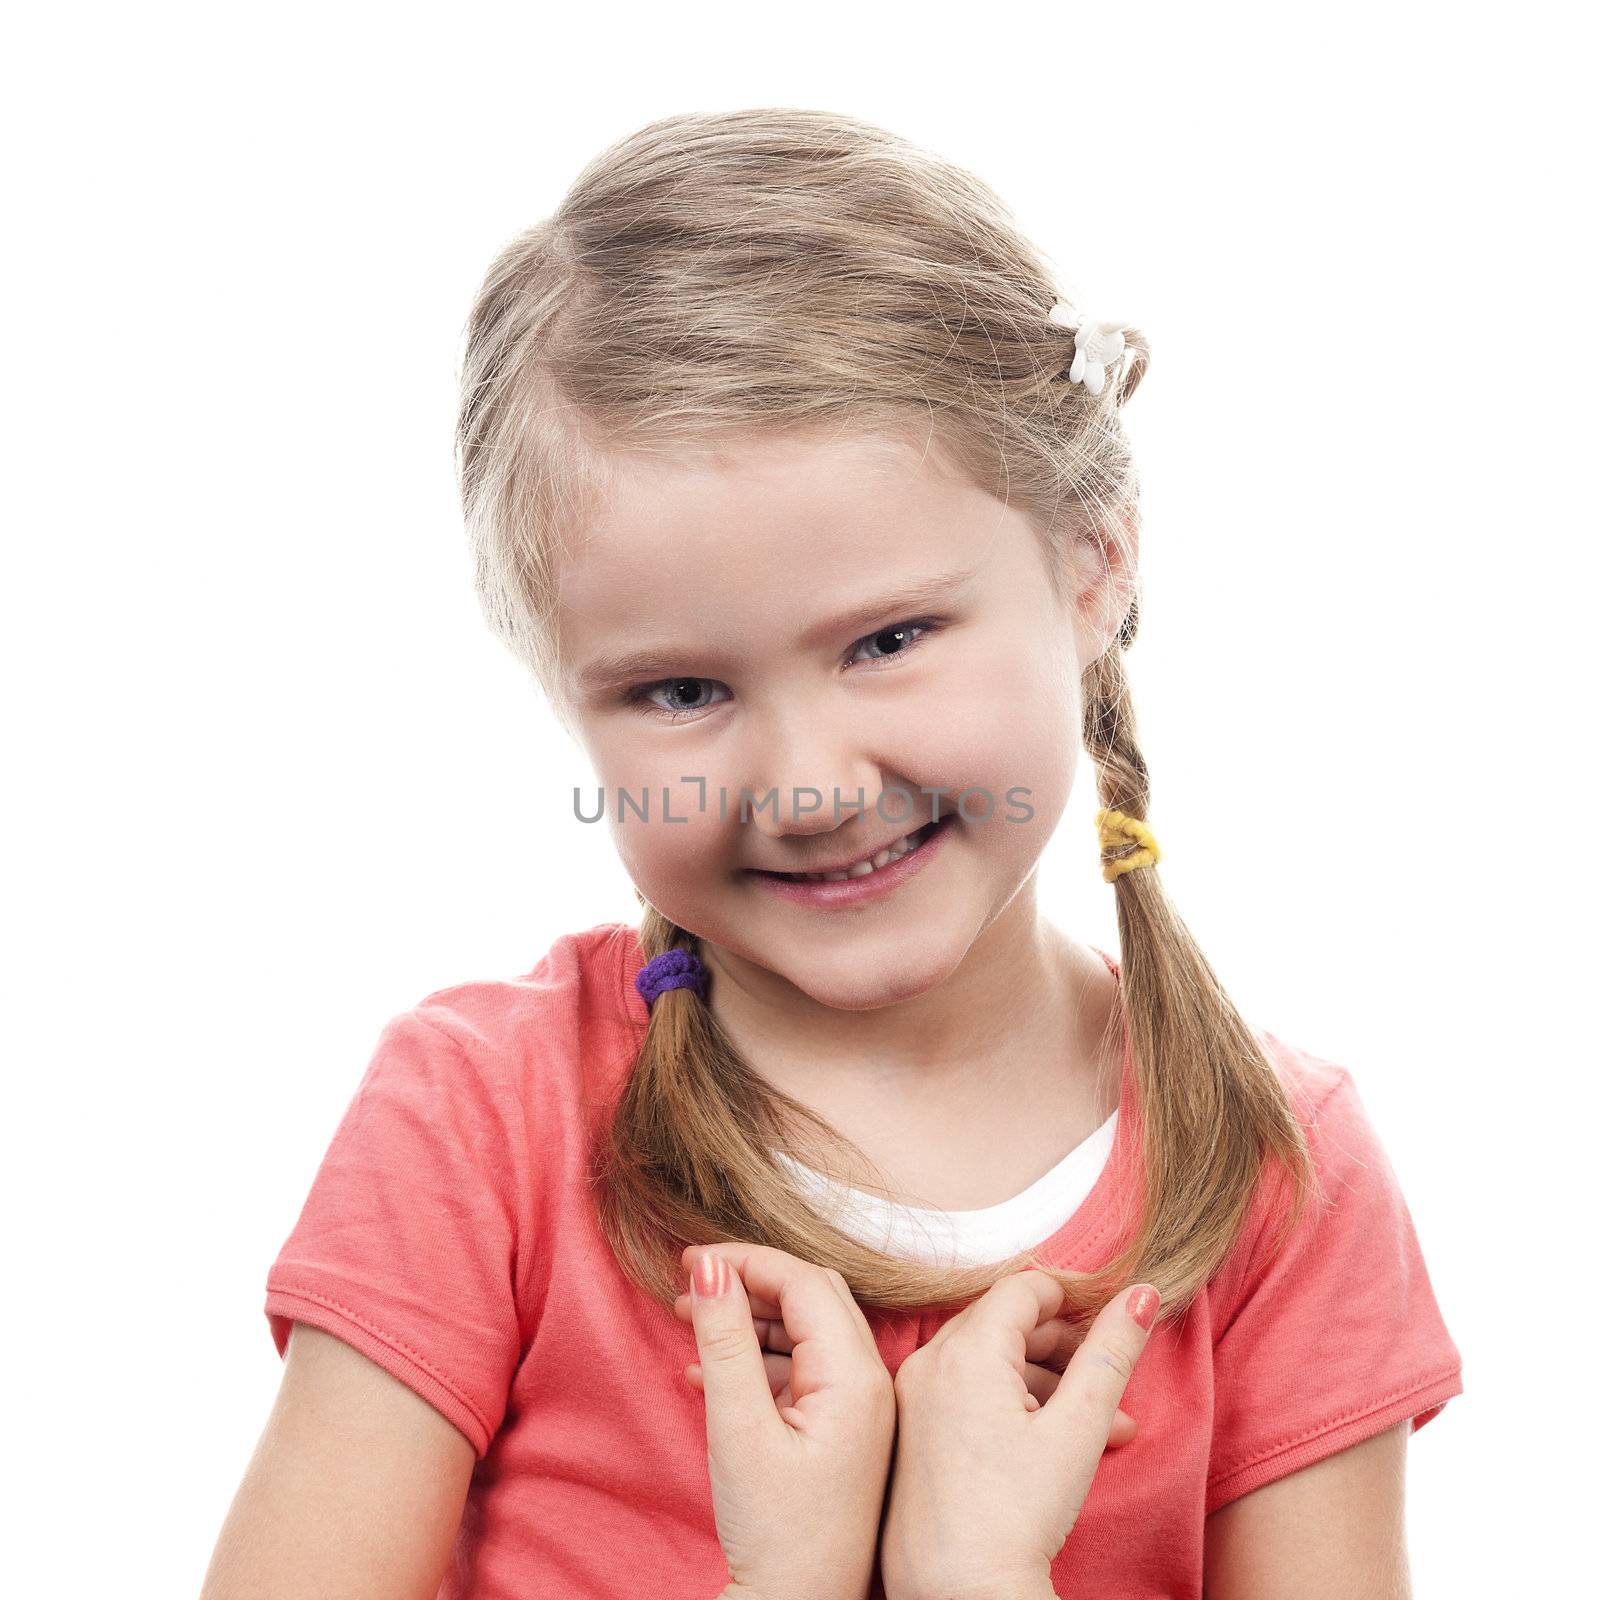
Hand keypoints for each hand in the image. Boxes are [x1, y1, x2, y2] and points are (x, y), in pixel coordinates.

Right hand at [674, 1241, 896, 1599]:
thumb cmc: (775, 1534)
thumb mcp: (736, 1429)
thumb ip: (723, 1340)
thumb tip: (708, 1266)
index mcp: (856, 1377)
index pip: (804, 1281)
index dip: (744, 1260)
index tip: (688, 1259)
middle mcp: (871, 1384)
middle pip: (812, 1297)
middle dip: (749, 1282)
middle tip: (689, 1283)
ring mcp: (861, 1410)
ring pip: (806, 1332)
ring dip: (750, 1321)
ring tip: (689, 1323)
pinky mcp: (846, 1434)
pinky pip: (804, 1371)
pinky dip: (759, 1360)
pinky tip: (709, 1373)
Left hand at [880, 1272, 1158, 1599]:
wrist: (958, 1593)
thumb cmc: (1016, 1515)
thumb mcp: (1078, 1429)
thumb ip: (1111, 1354)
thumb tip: (1144, 1294)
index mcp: (966, 1351)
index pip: (1024, 1287)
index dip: (1072, 1295)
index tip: (1108, 1317)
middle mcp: (928, 1362)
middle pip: (1004, 1320)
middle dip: (1064, 1344)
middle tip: (1109, 1377)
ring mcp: (912, 1396)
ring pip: (986, 1358)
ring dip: (1043, 1378)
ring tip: (1099, 1424)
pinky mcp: (908, 1429)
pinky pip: (961, 1388)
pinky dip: (1006, 1399)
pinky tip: (1048, 1441)